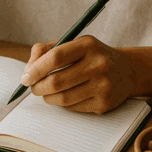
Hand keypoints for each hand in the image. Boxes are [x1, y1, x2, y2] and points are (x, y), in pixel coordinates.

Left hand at [21, 36, 135, 113]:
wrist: (126, 71)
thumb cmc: (90, 56)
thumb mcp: (71, 44)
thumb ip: (44, 52)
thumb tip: (27, 72)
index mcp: (87, 45)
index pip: (55, 57)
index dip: (36, 69)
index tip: (25, 77)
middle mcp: (98, 64)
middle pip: (57, 81)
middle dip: (38, 87)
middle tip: (33, 87)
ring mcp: (104, 85)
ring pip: (62, 98)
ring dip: (47, 97)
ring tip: (46, 92)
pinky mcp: (105, 104)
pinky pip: (73, 107)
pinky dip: (62, 103)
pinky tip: (66, 95)